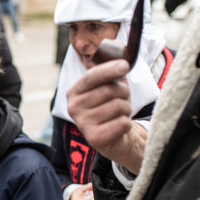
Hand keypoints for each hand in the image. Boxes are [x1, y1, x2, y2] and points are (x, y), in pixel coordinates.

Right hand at [67, 60, 145, 174]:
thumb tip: (121, 61)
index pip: (91, 76)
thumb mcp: (109, 86)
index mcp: (74, 92)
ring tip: (119, 113)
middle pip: (109, 90)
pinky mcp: (95, 138)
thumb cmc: (110, 106)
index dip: (109, 69)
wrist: (112, 137)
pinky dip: (127, 123)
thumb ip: (112, 72)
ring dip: (126, 109)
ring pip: (118, 106)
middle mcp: (73, 107)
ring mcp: (82, 123)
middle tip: (121, 98)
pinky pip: (122, 122)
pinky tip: (118, 125)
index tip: (125, 65)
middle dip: (123, 92)